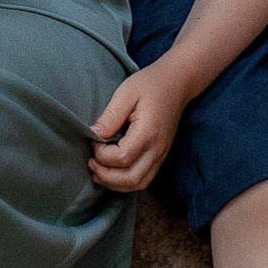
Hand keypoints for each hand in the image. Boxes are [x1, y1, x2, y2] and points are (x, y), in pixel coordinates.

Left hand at [90, 64, 183, 193]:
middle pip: (131, 178)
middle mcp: (157, 149)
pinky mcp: (161, 156)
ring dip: (115, 183)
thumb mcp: (126, 92)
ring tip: (98, 170)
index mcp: (147, 132)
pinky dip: (126, 182)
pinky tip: (113, 172)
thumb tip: (93, 134)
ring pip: (138, 183)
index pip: (121, 157)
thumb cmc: (150, 84)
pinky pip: (145, 179)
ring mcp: (161, 155)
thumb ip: (110, 116)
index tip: (94, 139)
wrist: (177, 83)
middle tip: (91, 162)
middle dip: (106, 175)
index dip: (101, 154)